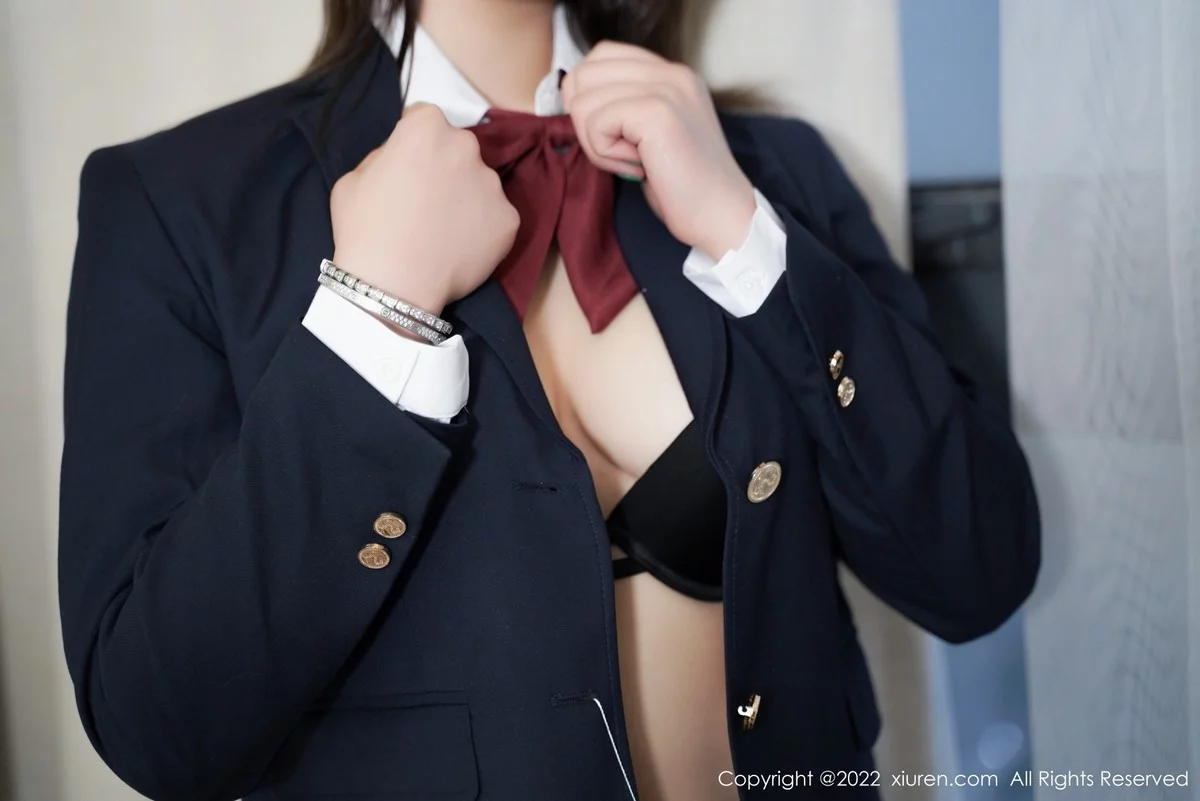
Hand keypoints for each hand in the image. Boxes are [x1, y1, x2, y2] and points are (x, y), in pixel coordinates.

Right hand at [330, 103, 519, 317]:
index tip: (408, 162)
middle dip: (444, 166)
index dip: (414, 140)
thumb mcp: (353, 178)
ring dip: (466, 197)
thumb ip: (384, 156)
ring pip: (479, 183)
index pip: (425, 119)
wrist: (393, 287)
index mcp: (427, 128)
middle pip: (458, 148)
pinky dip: (482, 228)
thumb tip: (401, 159)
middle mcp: (466, 147)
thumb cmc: (365, 230)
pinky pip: (495, 217)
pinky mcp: (509, 220)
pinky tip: (459, 246)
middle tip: (426, 200)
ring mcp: (492, 184)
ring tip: (442, 229)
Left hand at [561, 42, 756, 260]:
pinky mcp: (657, 113)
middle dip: (587, 122)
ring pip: (584, 102)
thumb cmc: (682, 186)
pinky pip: (595, 124)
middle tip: (621, 153)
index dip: (589, 97)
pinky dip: (606, 155)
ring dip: (597, 143)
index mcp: (672, 73)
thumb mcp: (650, 132)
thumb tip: (573, 97)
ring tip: (633, 161)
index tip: (614, 134)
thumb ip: (623, 104)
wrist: (721, 216)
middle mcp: (671, 72)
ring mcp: (666, 89)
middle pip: (585, 76)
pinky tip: (637, 168)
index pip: (601, 55)